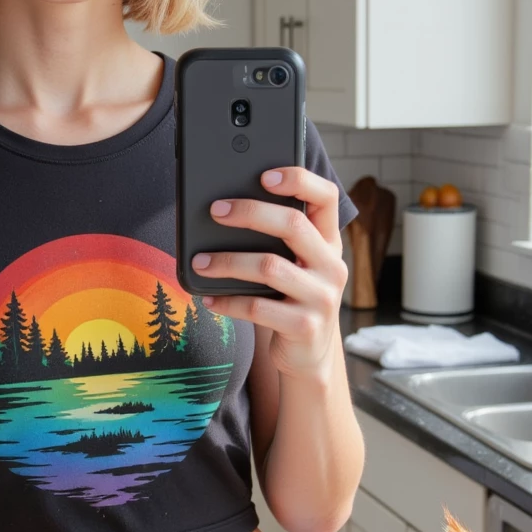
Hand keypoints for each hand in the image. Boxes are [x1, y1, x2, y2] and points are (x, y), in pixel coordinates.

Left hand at [190, 167, 347, 381]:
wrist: (309, 357)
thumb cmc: (291, 301)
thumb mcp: (295, 267)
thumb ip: (278, 242)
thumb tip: (225, 209)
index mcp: (329, 243)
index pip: (327, 197)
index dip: (298, 180)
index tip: (264, 174)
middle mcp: (331, 266)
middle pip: (292, 225)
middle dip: (249, 212)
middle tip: (216, 211)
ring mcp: (321, 298)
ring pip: (269, 266)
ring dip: (227, 261)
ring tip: (200, 262)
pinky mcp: (304, 327)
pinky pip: (257, 307)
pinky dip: (227, 302)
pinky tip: (208, 299)